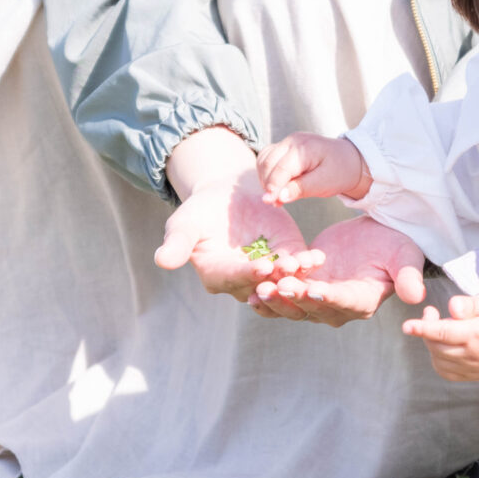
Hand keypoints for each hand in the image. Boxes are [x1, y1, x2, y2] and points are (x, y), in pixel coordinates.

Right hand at [156, 126, 306, 297]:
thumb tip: (161, 261)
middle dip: (274, 279)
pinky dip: (307, 263)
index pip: (232, 279)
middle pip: (260, 284)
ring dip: (294, 276)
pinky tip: (317, 257)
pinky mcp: (286, 257)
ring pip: (281, 280)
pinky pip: (298, 266)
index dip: (246, 274)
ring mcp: (267, 272)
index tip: (260, 266)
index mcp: (216, 277)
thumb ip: (176, 243)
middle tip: (287, 271)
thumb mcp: (185, 223)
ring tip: (305, 264)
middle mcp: (243, 282)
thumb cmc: (200, 211)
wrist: (228, 193)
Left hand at [254, 217, 424, 325]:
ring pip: (294, 308)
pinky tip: (251, 288)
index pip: (346, 303)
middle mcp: (339, 308)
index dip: (330, 298)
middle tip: (279, 286)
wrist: (374, 235)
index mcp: (364, 301)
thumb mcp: (405, 255)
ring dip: (276, 301)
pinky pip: (282, 299)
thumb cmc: (394, 245)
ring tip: (260, 289)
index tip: (316, 290)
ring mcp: (318, 302)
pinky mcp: (303, 290)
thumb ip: (407, 275)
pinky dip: (267, 296)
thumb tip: (416, 296)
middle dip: (295, 298)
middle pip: (314, 309)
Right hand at [257, 131, 371, 206]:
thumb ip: (301, 189)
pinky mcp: (285, 147)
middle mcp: (292, 140)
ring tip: (277, 196)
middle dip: (268, 184)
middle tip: (275, 203)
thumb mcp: (324, 184)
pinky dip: (268, 173)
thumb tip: (279, 197)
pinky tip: (277, 187)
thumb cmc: (340, 172)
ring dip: (266, 179)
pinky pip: (268, 159)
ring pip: (264, 160)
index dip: (273, 187)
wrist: (349, 160)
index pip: (280, 168)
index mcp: (304, 147)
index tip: (269, 202)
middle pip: (268, 162)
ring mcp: (287, 142)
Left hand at [403, 291, 478, 381]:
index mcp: (477, 335)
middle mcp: (473, 355)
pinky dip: (439, 361)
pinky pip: (448, 373)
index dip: (422, 329)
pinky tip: (443, 347)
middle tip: (431, 313)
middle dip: (426, 330)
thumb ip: (471, 304)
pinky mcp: (475, 376)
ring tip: (439, 329)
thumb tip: (451, 308)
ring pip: (439, 361)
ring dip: (432, 346)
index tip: (406, 326)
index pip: (442, 333)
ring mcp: (474, 368)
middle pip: (436, 347)